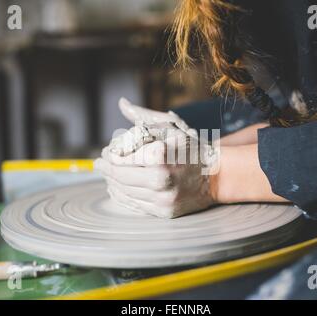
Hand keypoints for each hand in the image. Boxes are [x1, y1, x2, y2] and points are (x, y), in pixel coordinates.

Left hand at [94, 99, 218, 217]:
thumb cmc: (191, 148)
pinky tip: (117, 189)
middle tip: (99, 164)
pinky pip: (134, 205)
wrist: (216, 176)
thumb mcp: (170, 127)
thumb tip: (122, 103)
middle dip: (106, 169)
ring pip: (124, 192)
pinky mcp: (164, 212)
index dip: (109, 155)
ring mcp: (162, 199)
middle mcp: (160, 180)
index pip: (121, 158)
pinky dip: (122, 196)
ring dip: (112, 182)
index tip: (105, 152)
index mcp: (160, 156)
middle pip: (119, 176)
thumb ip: (143, 117)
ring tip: (109, 175)